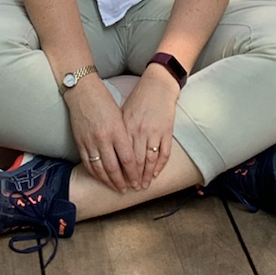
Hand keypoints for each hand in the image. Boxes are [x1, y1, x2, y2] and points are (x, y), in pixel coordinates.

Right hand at [66, 76, 137, 191]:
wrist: (82, 91)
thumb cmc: (104, 100)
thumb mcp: (120, 116)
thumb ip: (125, 136)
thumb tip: (132, 156)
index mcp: (117, 130)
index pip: (128, 159)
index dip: (133, 174)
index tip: (137, 182)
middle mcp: (103, 138)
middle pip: (114, 168)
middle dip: (122, 181)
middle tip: (128, 190)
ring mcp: (89, 142)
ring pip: (100, 169)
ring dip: (108, 181)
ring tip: (116, 188)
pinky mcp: (79, 142)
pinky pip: (88, 163)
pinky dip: (95, 174)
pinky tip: (100, 178)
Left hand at [122, 68, 179, 189]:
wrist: (158, 85)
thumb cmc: (138, 99)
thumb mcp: (123, 113)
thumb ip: (118, 132)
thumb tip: (108, 150)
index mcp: (126, 127)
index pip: (121, 156)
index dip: (120, 171)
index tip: (118, 181)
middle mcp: (139, 131)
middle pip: (135, 161)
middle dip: (133, 177)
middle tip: (131, 189)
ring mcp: (154, 132)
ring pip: (149, 160)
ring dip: (146, 175)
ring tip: (144, 185)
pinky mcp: (167, 131)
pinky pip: (164, 153)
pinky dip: (160, 166)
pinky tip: (155, 173)